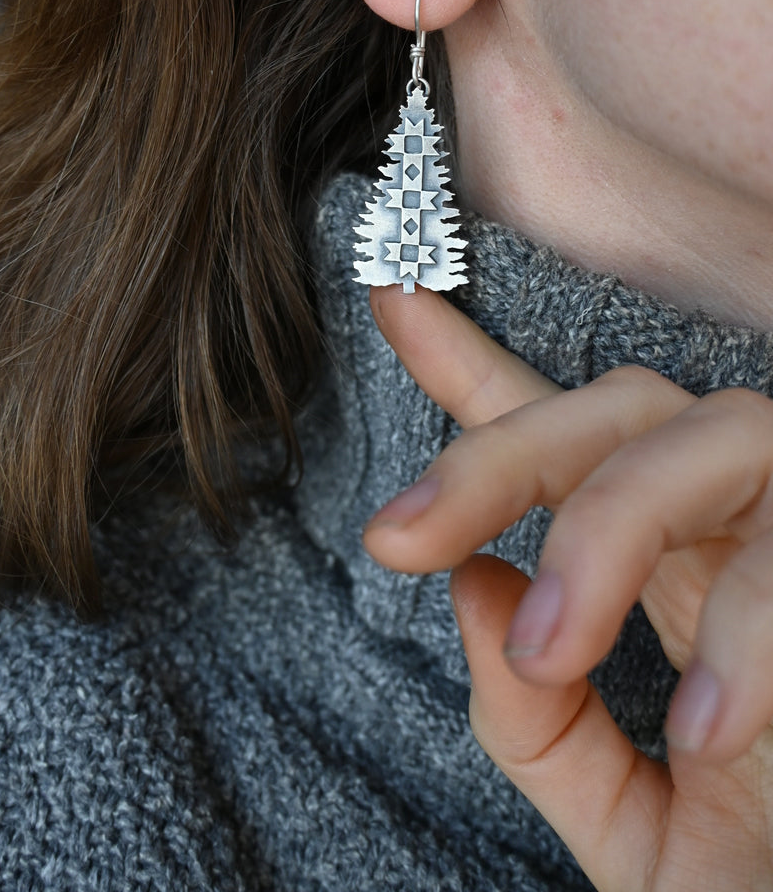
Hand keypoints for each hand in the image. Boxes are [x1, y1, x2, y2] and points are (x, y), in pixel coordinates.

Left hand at [363, 282, 772, 891]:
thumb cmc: (768, 879)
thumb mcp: (633, 828)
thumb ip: (542, 729)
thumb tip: (474, 590)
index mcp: (669, 573)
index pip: (564, 442)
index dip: (471, 359)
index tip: (387, 288)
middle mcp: (738, 530)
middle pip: (617, 409)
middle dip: (498, 456)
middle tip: (394, 539)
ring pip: (711, 433)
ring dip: (611, 529)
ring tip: (553, 651)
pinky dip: (750, 634)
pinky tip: (710, 734)